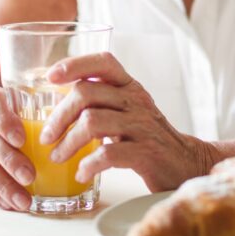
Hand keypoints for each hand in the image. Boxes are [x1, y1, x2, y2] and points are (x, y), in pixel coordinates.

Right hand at [0, 87, 35, 210]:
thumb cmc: (0, 119)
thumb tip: (75, 118)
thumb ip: (40, 110)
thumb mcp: (14, 107)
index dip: (6, 122)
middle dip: (9, 159)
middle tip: (30, 176)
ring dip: (2, 184)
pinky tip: (7, 203)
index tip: (22, 139)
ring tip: (23, 200)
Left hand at [40, 52, 214, 191]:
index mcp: (130, 88)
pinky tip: (82, 173)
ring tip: (58, 157)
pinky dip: (88, 165)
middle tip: (46, 136)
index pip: (103, 62)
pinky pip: (108, 154)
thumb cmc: (148, 138)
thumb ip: (102, 102)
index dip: (74, 64)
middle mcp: (136, 101)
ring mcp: (142, 126)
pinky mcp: (146, 153)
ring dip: (68, 143)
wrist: (187, 163)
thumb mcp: (129, 111)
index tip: (50, 77)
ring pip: (92, 123)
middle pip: (86, 93)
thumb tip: (57, 103)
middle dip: (58, 116)